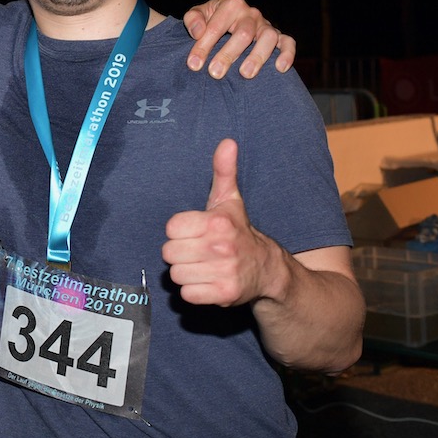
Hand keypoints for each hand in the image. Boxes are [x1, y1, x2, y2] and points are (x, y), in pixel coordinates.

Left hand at [163, 139, 278, 307]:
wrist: (268, 270)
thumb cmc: (239, 231)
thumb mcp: (230, 200)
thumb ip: (223, 171)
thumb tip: (227, 142)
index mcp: (217, 222)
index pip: (170, 229)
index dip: (179, 232)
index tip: (195, 233)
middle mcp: (222, 247)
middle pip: (169, 253)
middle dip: (180, 254)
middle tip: (198, 252)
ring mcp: (224, 272)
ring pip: (176, 275)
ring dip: (186, 273)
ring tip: (204, 266)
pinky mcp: (224, 295)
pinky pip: (187, 294)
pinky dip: (194, 291)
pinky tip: (208, 282)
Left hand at [183, 0, 295, 78]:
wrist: (225, 20)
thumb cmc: (209, 20)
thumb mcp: (197, 14)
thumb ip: (193, 19)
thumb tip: (198, 32)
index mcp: (231, 5)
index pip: (216, 26)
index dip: (204, 46)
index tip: (194, 64)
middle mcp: (251, 13)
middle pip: (243, 33)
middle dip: (228, 54)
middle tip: (215, 73)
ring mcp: (266, 24)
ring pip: (268, 37)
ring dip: (257, 56)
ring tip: (245, 74)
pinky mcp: (278, 36)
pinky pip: (288, 42)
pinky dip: (287, 53)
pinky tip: (280, 68)